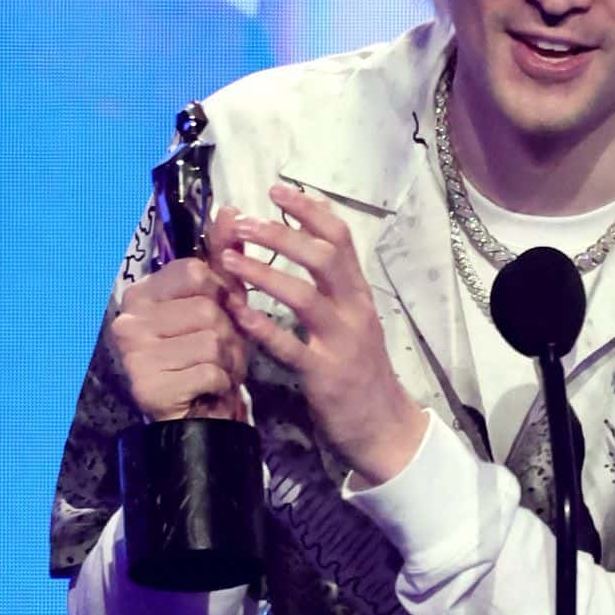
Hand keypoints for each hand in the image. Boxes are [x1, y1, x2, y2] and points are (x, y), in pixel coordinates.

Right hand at [109, 256, 247, 422]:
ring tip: (216, 372)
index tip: (217, 317)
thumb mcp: (218, 304)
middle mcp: (129, 320)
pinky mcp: (150, 387)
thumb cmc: (205, 358)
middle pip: (208, 309)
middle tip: (219, 354)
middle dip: (229, 334)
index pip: (196, 272)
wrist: (198, 418)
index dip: (221, 294)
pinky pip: (210, 371)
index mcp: (141, 293)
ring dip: (228, 361)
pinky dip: (221, 384)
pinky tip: (207, 391)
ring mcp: (135, 354)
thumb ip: (222, 258)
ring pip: (212, 340)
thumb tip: (230, 211)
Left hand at [216, 188, 426, 485]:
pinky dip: (263, 329)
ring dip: (264, 274)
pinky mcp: (325, 375)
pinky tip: (237, 314)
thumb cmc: (360, 370)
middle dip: (282, 234)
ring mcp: (341, 342)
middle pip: (323, 257)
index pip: (340, 237)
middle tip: (244, 222)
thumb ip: (331, 286)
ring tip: (230, 261)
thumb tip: (304, 245)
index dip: (309, 210)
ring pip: (304, 297)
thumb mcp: (353, 320)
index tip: (278, 189)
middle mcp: (354, 310)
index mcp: (358, 293)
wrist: (384, 426)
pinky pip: (290, 347)